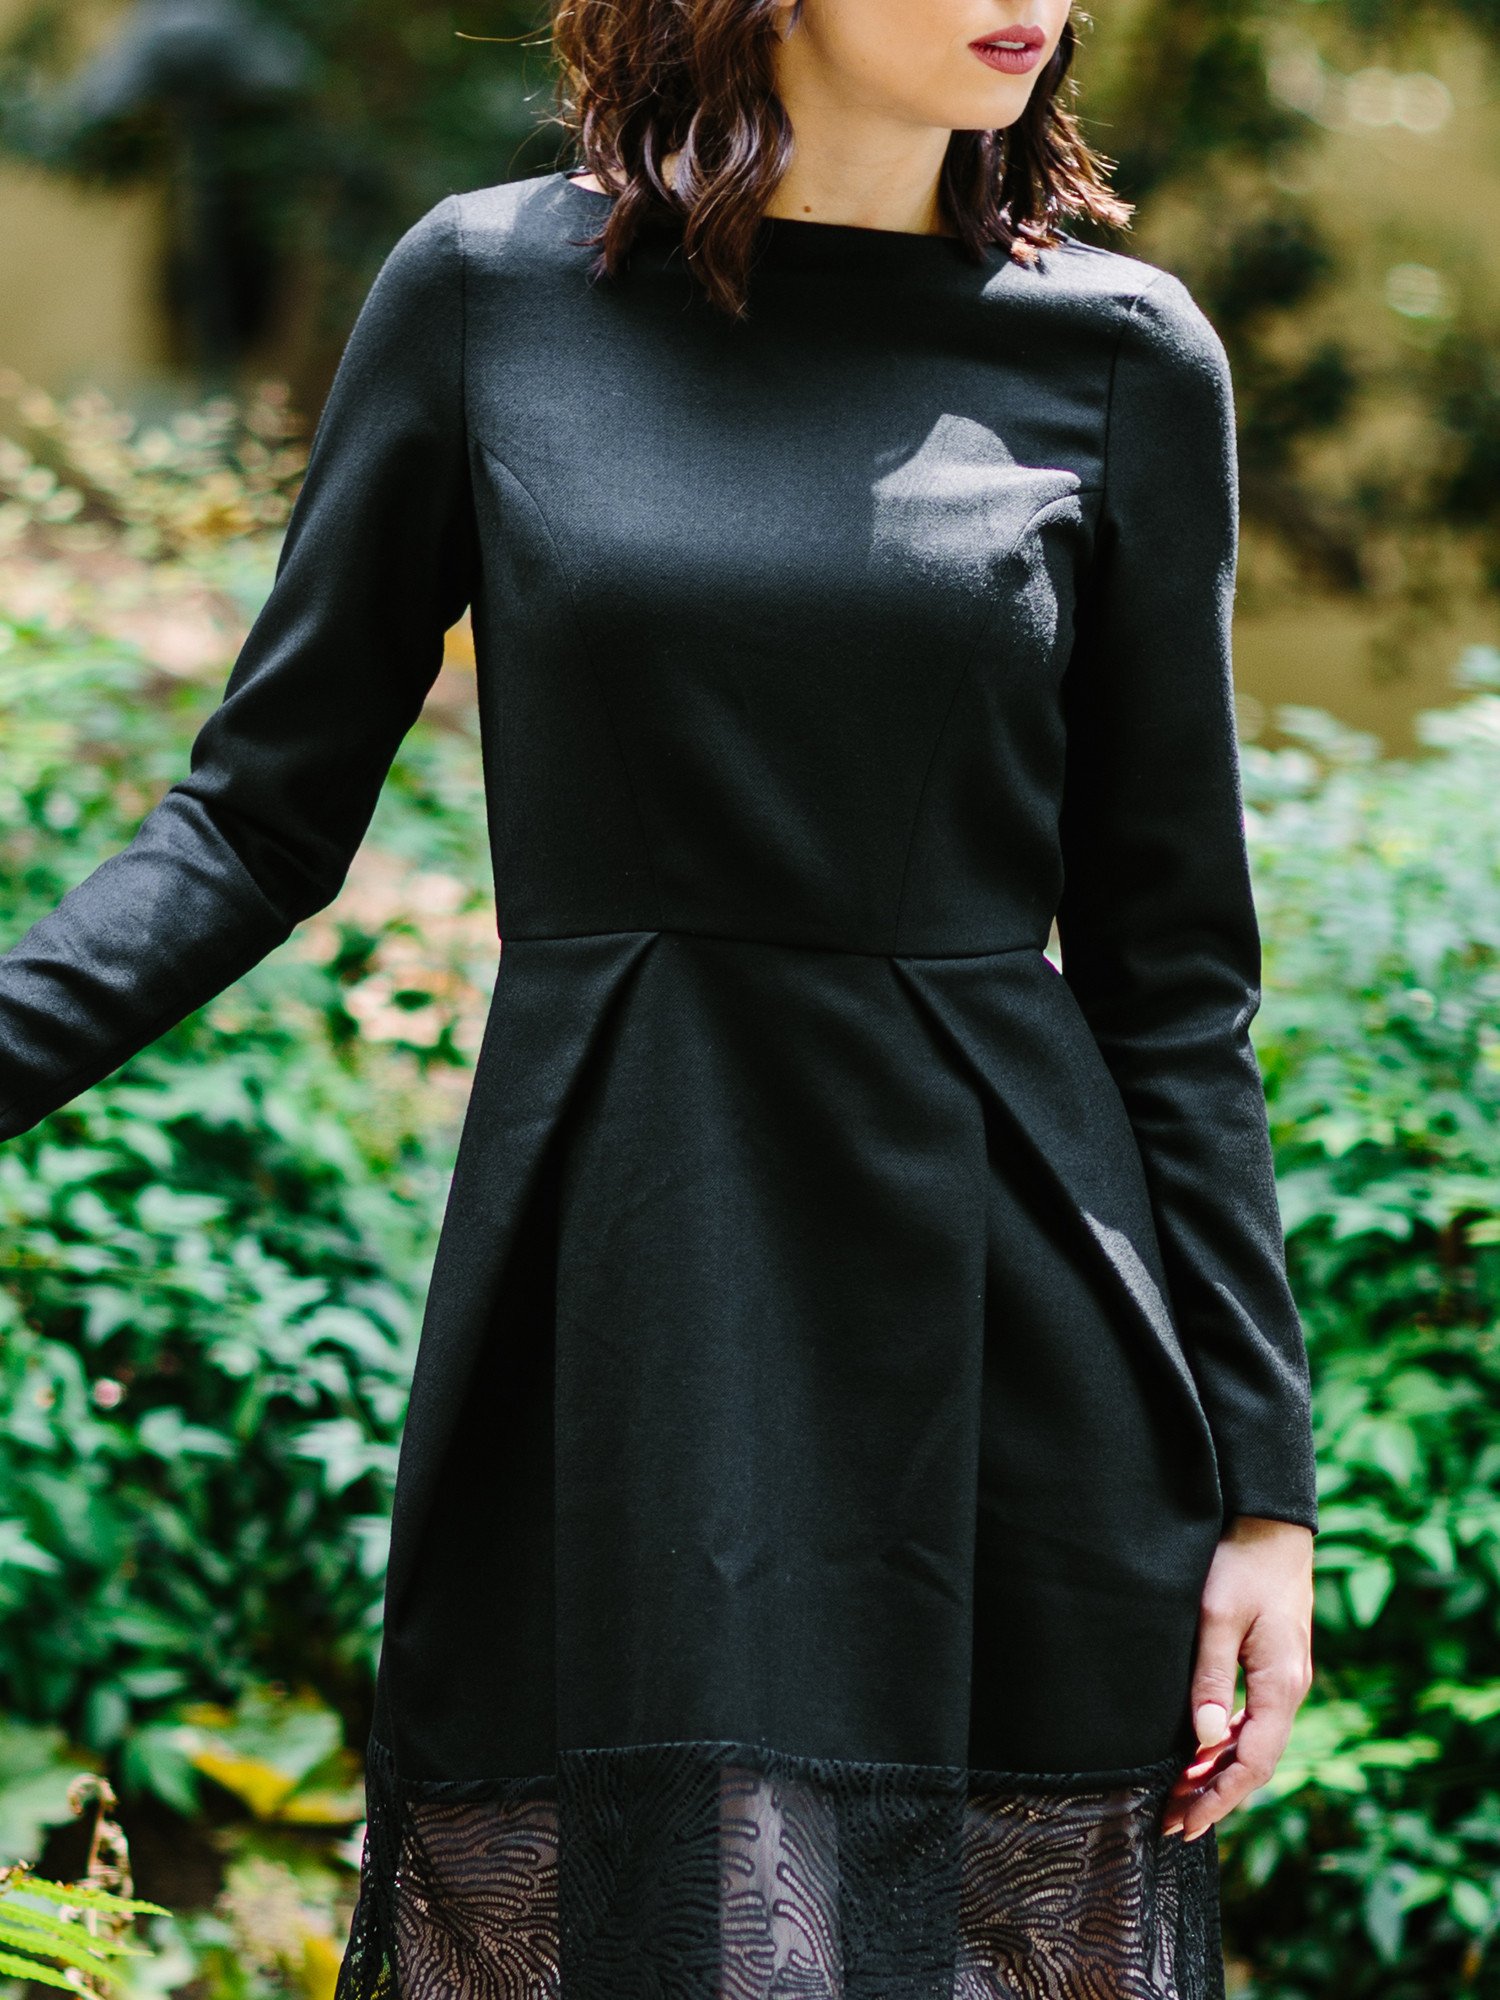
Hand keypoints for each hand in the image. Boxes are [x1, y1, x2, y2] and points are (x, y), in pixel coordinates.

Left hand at [1161, 1514, 1313, 1840]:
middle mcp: (1289, 1690)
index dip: (1218, 1798)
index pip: (1252, 1763)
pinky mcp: (1275, 1667)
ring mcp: (1285, 1679)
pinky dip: (1227, 1745)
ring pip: (1255, 1744)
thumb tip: (1204, 1740)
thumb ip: (1210, 1677)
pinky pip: (1254, 1721)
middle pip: (1255, 1763)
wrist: (1271, 1525)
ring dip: (1219, 1773)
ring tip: (1179, 1799)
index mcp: (1280, 1684)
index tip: (1184, 1823)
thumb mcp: (1217, 1616)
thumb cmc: (1241, 1564)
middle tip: (1173, 1824)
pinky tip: (1200, 1753)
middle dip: (1215, 1797)